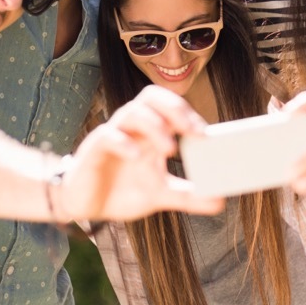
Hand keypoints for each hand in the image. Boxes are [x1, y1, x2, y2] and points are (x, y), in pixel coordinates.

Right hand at [64, 85, 222, 221]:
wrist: (85, 207)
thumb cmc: (122, 191)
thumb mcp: (160, 195)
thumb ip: (188, 195)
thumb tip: (220, 201)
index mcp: (149, 132)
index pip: (170, 106)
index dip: (188, 114)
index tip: (206, 134)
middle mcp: (132, 128)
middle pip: (151, 97)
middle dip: (175, 109)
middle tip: (194, 132)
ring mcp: (113, 136)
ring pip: (132, 111)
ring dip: (154, 126)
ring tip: (170, 149)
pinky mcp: (93, 149)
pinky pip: (107, 135)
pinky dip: (123, 142)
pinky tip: (137, 156)